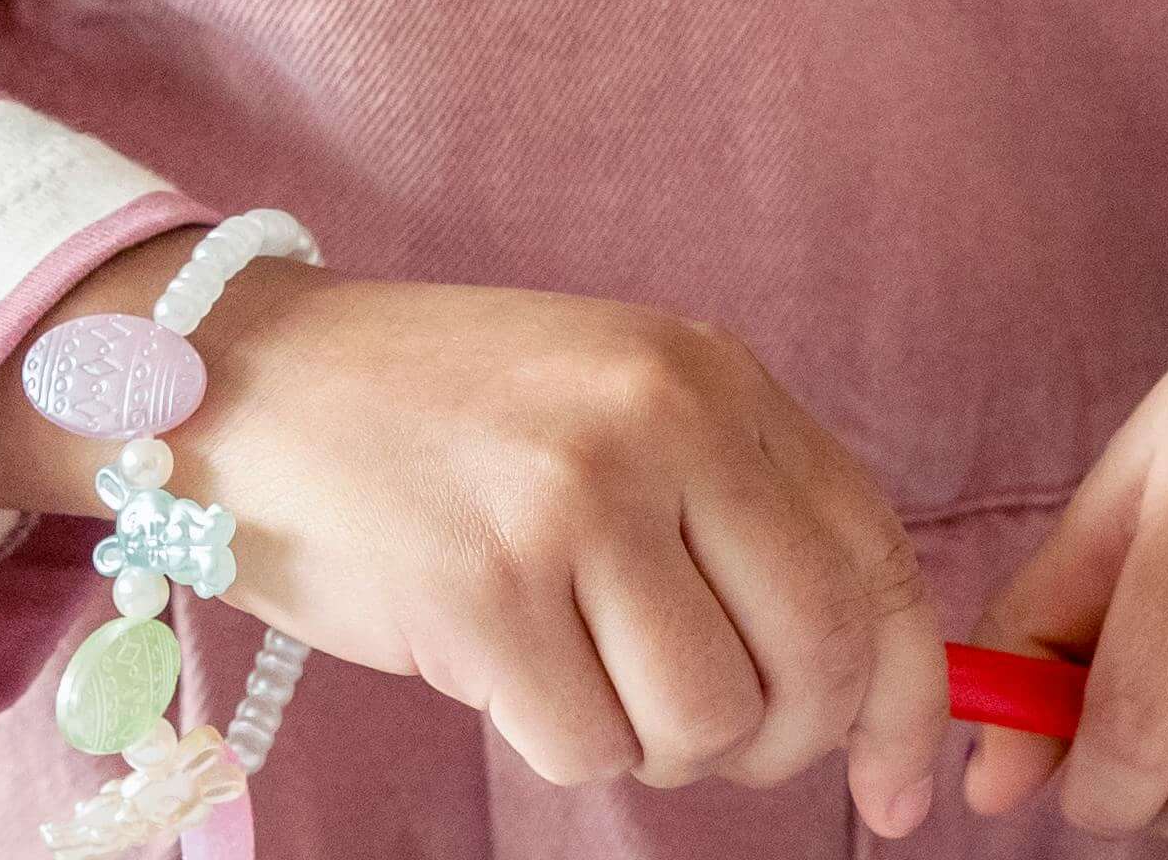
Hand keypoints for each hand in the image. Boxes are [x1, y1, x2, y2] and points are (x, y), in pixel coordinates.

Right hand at [0, 251, 949, 833]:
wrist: (252, 379)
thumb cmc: (445, 417)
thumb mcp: (621, 406)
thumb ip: (739, 513)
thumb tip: (862, 684)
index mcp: (716, 378)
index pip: (876, 561)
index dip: (915, 695)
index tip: (904, 788)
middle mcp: (662, 428)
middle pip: (814, 660)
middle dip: (785, 739)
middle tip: (719, 739)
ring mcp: (572, 507)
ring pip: (703, 720)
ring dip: (653, 739)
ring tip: (582, 670)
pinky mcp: (483, 594)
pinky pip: (585, 745)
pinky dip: (559, 737)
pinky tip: (508, 666)